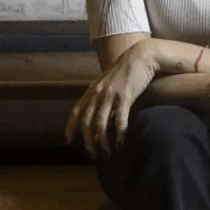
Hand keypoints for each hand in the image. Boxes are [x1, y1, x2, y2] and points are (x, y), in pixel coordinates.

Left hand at [65, 41, 158, 155]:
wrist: (142, 55)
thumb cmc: (127, 70)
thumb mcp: (109, 81)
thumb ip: (102, 95)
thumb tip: (101, 112)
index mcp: (93, 90)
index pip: (76, 111)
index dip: (70, 127)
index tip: (67, 140)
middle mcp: (98, 93)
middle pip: (87, 121)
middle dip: (88, 140)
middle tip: (92, 154)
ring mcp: (111, 94)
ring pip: (101, 123)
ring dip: (103, 140)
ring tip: (107, 152)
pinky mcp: (125, 96)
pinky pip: (119, 119)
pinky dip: (119, 133)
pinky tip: (120, 143)